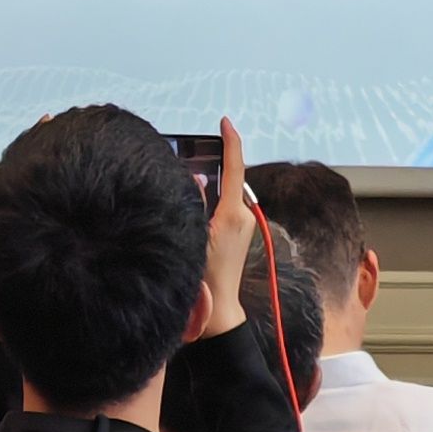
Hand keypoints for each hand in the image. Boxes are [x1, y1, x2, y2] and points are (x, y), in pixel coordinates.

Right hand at [202, 114, 251, 334]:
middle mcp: (242, 216)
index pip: (234, 168)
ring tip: (190, 174)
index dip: (231, 141)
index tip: (225, 122)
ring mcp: (241, 224)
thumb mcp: (195, 237)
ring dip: (213, 180)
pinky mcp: (237, 232)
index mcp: (233, 214)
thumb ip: (196, 203)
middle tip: (198, 146)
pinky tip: (196, 201)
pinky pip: (225, 204)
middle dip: (217, 160)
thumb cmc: (206, 279)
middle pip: (230, 177)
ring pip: (226, 191)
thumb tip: (197, 176)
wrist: (218, 310)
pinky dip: (213, 196)